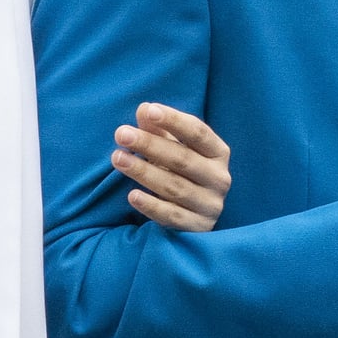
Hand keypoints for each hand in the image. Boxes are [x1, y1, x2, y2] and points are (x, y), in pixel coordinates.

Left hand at [111, 103, 232, 230]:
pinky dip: (151, 206)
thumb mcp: (172, 148)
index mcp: (218, 153)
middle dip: (150, 144)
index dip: (174, 120)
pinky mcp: (198, 228)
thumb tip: (144, 109)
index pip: (198, 132)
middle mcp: (220, 178)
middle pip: (182, 159)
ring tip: (118, 158)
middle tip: (121, 134)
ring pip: (174, 187)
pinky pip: (172, 216)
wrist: (193, 216)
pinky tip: (132, 196)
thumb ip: (159, 130)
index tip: (148, 110)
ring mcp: (210, 205)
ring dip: (143, 172)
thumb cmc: (181, 173)